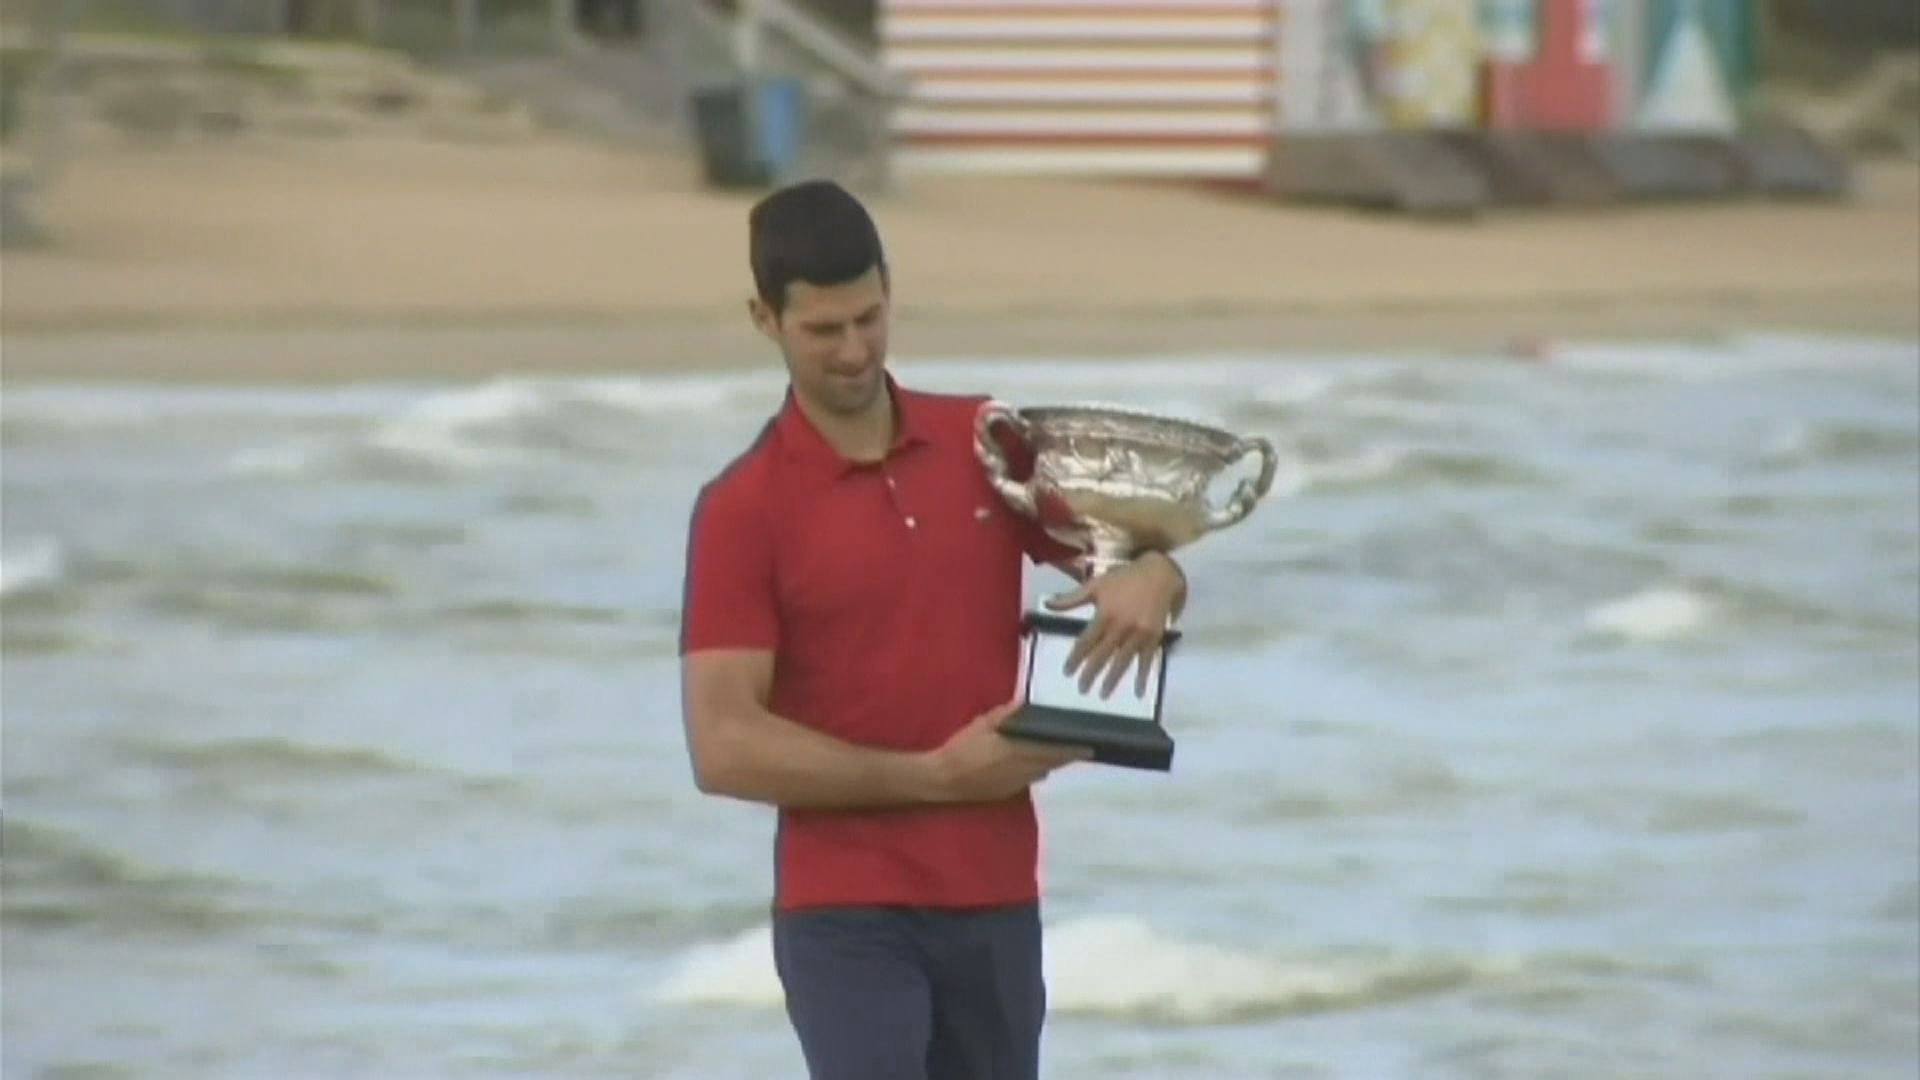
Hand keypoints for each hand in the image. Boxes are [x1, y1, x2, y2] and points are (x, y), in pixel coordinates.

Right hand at [924, 701, 1087, 802]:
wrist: (944, 779)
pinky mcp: (1007, 793)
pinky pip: (1028, 780)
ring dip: (1051, 763)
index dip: (1072, 750)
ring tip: (1059, 754)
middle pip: (1052, 763)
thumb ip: (1004, 715)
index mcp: (1018, 751)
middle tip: (1082, 749)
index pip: (1053, 751)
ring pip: (1041, 772)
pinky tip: (1033, 765)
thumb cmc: (961, 748)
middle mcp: (1023, 770)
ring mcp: (1016, 784)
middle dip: (1066, 756)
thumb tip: (1023, 704)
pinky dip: (1035, 771)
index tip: (1090, 747)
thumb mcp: (981, 724)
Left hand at [1046, 554, 1182, 698]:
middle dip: (1091, 673)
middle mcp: (1121, 626)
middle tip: (1081, 689)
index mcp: (1105, 614)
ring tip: (1103, 695)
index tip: (1067, 672)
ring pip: (1123, 661)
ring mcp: (1139, 633)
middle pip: (1103, 654)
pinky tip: (1137, 692)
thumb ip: (1072, 598)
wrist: (1159, 575)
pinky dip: (1142, 677)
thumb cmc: (1123, 579)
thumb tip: (1047, 605)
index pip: (1086, 641)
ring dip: (1113, 679)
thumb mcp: (1096, 584)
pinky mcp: (1154, 637)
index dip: (1076, 658)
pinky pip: (1146, 660)